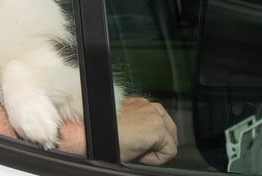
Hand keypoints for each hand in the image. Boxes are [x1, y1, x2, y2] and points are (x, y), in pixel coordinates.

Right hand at [57, 97, 177, 165]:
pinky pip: (169, 152)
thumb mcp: (121, 125)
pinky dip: (156, 158)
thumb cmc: (100, 132)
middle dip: (158, 143)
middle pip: (169, 129)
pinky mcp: (158, 129)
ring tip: (137, 151)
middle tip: (138, 149)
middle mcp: (148, 105)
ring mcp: (155, 116)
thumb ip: (134, 125)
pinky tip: (139, 154)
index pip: (158, 121)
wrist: (90, 133)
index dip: (150, 138)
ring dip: (157, 149)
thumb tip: (141, 137)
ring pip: (170, 141)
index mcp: (138, 103)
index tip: (136, 144)